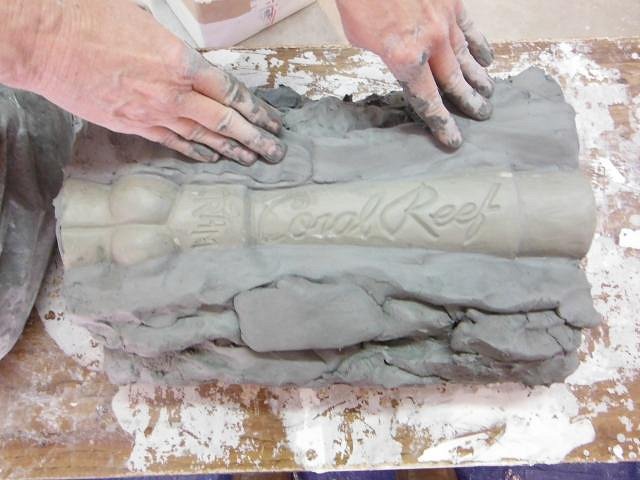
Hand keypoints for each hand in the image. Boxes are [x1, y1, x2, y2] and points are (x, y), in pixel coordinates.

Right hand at [20, 0, 285, 164]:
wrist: (45, 41)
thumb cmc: (93, 19)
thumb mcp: (147, 24)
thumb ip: (174, 51)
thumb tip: (187, 65)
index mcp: (180, 61)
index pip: (230, 91)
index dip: (254, 109)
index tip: (272, 120)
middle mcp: (172, 92)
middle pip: (224, 120)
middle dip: (254, 138)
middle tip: (275, 152)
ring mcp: (152, 113)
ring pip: (201, 136)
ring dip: (230, 150)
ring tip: (251, 160)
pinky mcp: (131, 125)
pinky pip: (171, 141)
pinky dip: (193, 151)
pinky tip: (210, 159)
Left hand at [336, 0, 493, 148]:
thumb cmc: (360, 0)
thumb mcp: (361, 39)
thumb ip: (386, 54)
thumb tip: (398, 57)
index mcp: (405, 59)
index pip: (428, 100)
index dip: (442, 123)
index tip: (454, 139)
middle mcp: (431, 44)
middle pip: (454, 82)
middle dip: (468, 102)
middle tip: (482, 115)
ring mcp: (444, 22)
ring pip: (467, 57)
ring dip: (478, 77)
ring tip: (488, 92)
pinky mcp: (452, 3)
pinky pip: (470, 30)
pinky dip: (479, 45)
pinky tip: (486, 58)